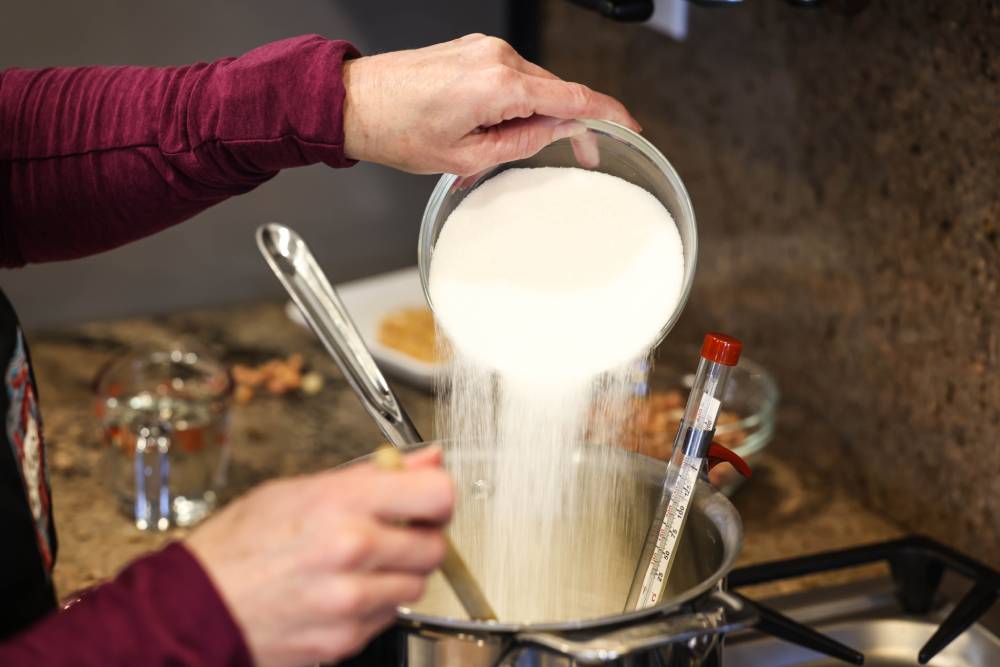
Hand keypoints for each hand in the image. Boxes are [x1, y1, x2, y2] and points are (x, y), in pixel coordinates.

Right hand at [185, 447, 452, 666]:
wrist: (193, 608)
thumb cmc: (237, 546)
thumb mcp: (299, 488)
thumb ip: (370, 475)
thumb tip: (424, 461)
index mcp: (341, 504)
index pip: (437, 494)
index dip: (438, 496)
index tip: (428, 499)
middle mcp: (351, 551)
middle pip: (434, 546)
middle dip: (420, 538)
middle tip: (394, 533)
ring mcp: (350, 600)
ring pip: (416, 586)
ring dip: (400, 574)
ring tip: (361, 564)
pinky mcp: (345, 639)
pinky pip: (388, 617)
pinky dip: (376, 604)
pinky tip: (344, 591)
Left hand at [342, 33, 639, 174]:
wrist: (354, 103)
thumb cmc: (398, 131)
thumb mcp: (467, 157)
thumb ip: (522, 143)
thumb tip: (557, 132)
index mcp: (501, 85)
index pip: (575, 98)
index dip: (608, 116)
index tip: (629, 129)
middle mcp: (498, 57)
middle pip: (557, 91)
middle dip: (568, 124)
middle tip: (578, 157)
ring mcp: (484, 49)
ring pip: (534, 85)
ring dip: (535, 115)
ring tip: (501, 147)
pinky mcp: (472, 50)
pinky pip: (511, 77)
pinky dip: (516, 102)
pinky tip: (494, 127)